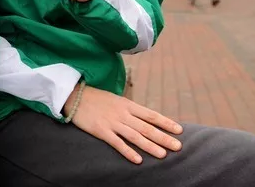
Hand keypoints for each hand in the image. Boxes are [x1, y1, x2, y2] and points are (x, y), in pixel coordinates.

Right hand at [66, 85, 182, 163]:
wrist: (74, 96)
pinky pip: (117, 143)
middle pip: (147, 127)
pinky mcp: (101, 131)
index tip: (179, 130)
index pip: (151, 115)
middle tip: (178, 146)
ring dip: (149, 146)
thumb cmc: (96, 99)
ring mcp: (112, 122)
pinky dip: (128, 151)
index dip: (166, 123)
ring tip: (163, 154)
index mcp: (128, 105)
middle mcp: (123, 114)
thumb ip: (130, 110)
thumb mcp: (116, 100)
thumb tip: (145, 119)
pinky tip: (138, 160)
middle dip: (164, 137)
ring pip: (135, 136)